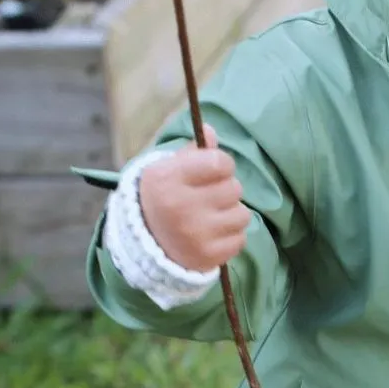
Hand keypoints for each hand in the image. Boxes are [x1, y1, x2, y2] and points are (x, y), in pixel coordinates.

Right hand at [138, 125, 249, 271]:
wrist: (146, 244)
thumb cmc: (164, 197)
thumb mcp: (169, 169)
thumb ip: (194, 151)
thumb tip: (210, 131)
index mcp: (168, 179)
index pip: (220, 162)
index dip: (222, 164)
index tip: (213, 171)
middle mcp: (180, 207)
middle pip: (234, 188)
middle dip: (225, 190)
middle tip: (207, 197)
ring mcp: (195, 234)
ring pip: (242, 214)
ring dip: (231, 213)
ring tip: (210, 217)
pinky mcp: (208, 256)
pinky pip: (241, 238)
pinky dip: (230, 236)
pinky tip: (211, 234)